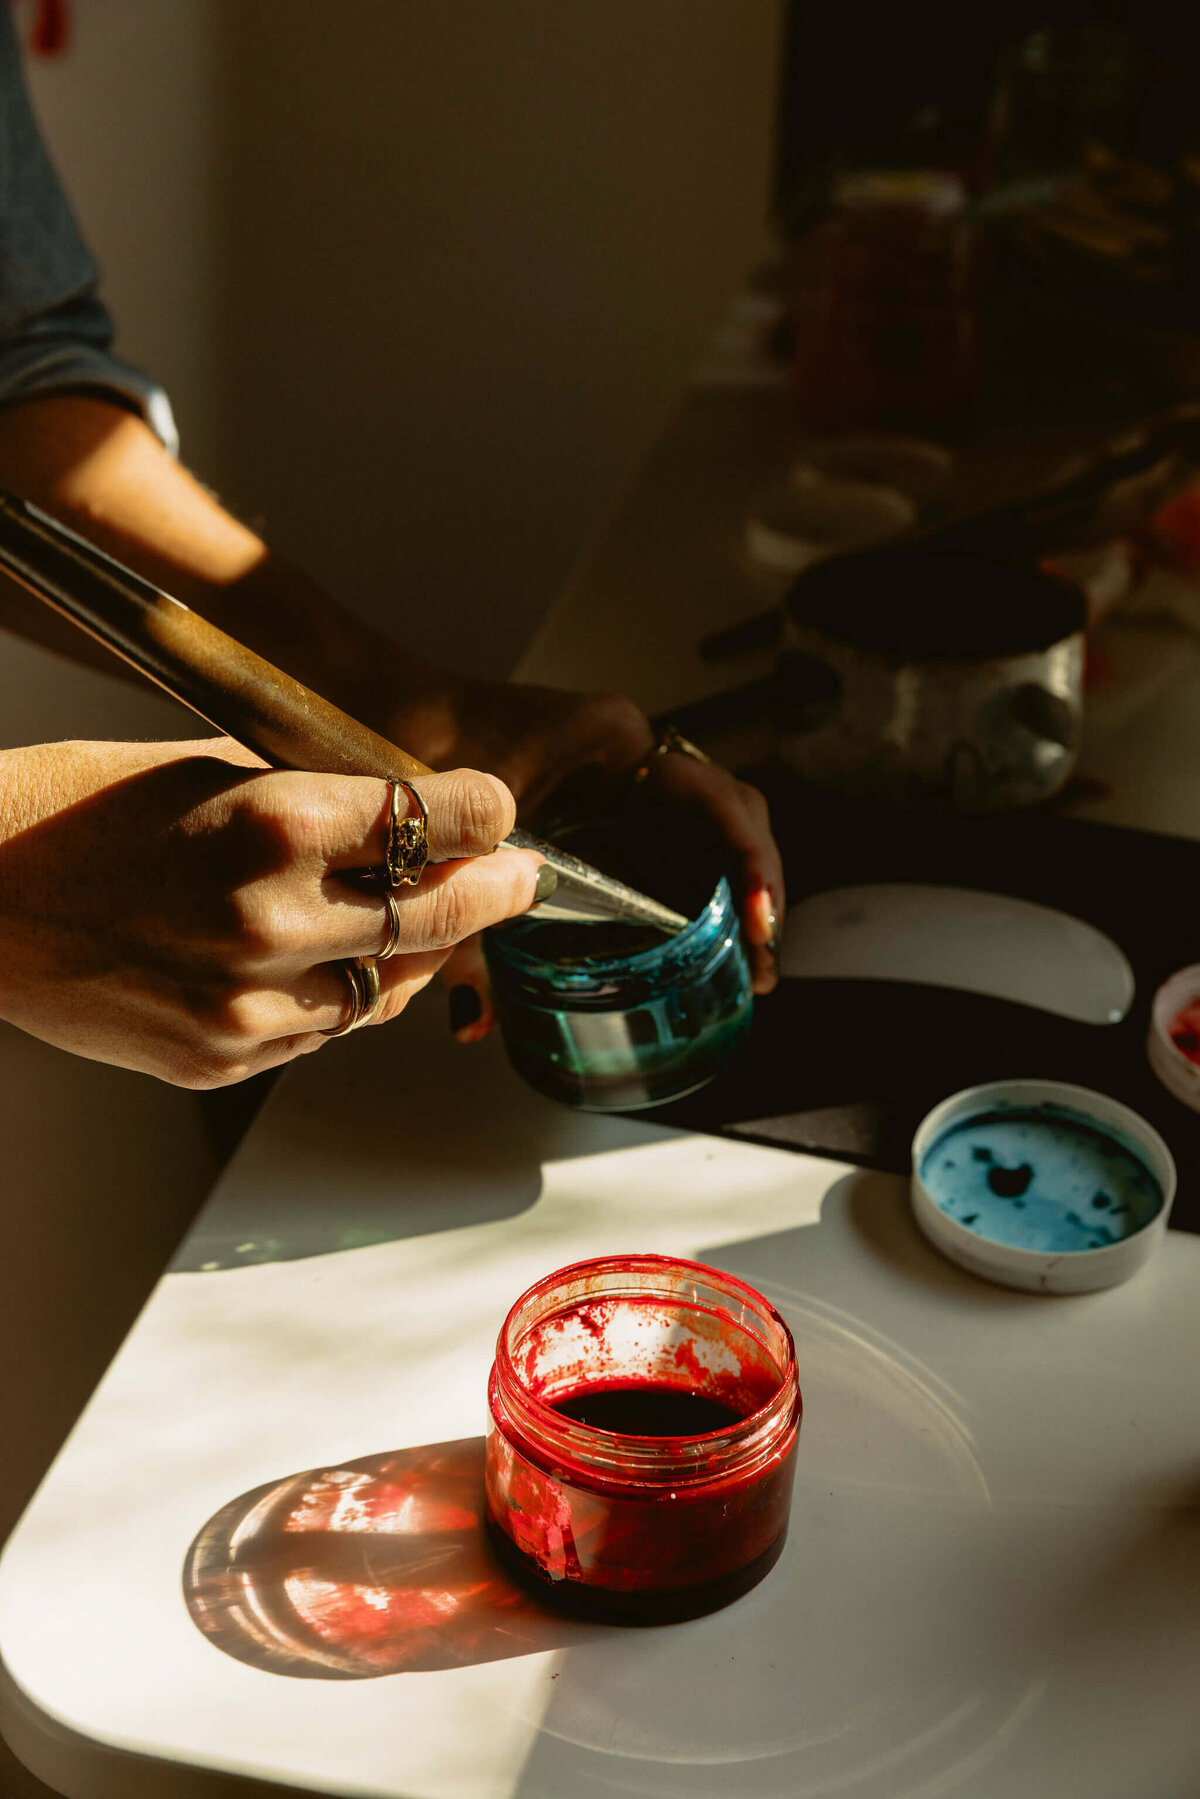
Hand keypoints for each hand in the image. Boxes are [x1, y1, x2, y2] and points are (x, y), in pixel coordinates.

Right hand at [0, 738, 542, 1085]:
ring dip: (423, 953)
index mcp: (270, 824)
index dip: (487, 816)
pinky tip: (341, 964)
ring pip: (394, 991)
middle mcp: (267, 921)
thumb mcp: (213, 766)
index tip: (500, 815)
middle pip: (437, 917)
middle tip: (519, 876)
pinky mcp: (221, 1060)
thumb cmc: (82, 811)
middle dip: (494, 890)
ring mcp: (244, 1005)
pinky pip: (326, 1032)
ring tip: (428, 920)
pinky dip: (348, 996)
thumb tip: (413, 810)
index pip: (436, 821)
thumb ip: (322, 797)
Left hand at [387, 679, 783, 1042]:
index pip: (717, 799)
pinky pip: (663, 833)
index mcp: (612, 741)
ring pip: (703, 827)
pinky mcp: (599, 791)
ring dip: (727, 888)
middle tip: (760, 960)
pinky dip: (684, 880)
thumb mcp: (450, 841)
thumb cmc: (409, 742)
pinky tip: (690, 934)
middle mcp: (627, 751)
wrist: (370, 699)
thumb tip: (475, 1021)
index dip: (750, 864)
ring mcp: (618, 768)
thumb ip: (467, 934)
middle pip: (729, 815)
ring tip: (744, 959)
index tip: (757, 922)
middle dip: (754, 886)